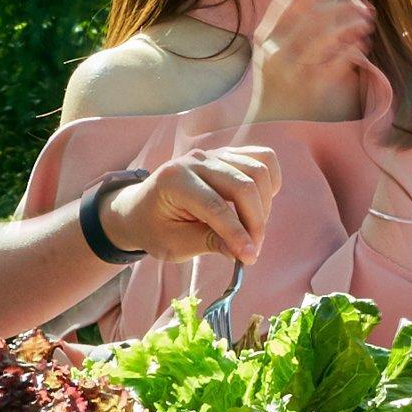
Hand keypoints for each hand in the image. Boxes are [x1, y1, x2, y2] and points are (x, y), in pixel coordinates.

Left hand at [102, 143, 275, 270]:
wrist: (141, 209)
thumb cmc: (155, 228)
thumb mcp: (174, 245)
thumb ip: (209, 243)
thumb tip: (244, 250)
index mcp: (174, 180)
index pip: (215, 206)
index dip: (237, 233)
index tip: (249, 257)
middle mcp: (195, 160)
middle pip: (242, 185)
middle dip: (255, 222)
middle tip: (252, 250)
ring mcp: (214, 153)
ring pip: (257, 170)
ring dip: (264, 205)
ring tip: (253, 231)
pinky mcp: (228, 154)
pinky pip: (261, 159)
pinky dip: (269, 181)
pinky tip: (261, 203)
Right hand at [243, 0, 387, 119]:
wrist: (269, 125)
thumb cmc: (276, 81)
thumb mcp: (272, 48)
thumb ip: (291, 22)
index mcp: (264, 35)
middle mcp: (275, 50)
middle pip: (313, 12)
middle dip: (343, 4)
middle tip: (363, 4)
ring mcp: (291, 70)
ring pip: (325, 33)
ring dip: (351, 23)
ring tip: (366, 21)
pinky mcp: (309, 89)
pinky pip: (336, 62)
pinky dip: (353, 49)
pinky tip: (362, 45)